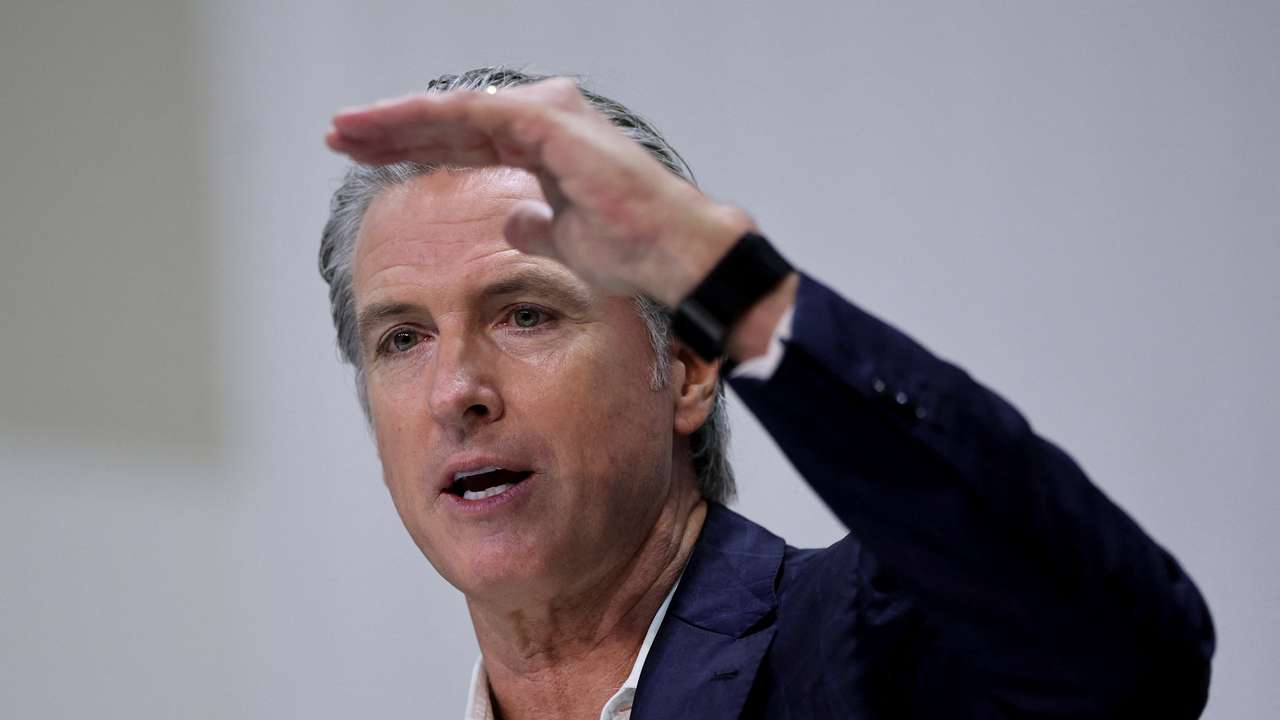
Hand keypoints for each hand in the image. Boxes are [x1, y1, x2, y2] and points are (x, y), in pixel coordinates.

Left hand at [325, 78, 753, 305]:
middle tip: (340, 136)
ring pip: (453, 111)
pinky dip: (426, 118)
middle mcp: (543, 120)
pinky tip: (385, 125)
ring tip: (345, 130)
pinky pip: (472, 112)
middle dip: (392, 130)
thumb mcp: (565, 239)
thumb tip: (513, 217)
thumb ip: (535, 221)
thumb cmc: (630, 249)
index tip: (367, 157)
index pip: (466, 140)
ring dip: (395, 120)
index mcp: (544, 146)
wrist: (668, 254)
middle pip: (451, 121)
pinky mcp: (547, 120)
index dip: (413, 146)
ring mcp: (546, 114)